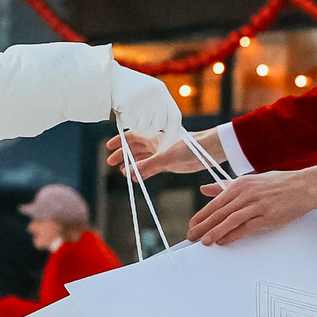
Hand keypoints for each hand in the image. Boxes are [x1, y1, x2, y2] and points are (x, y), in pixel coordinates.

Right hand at [103, 129, 226, 175]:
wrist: (208, 151)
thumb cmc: (188, 147)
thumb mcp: (166, 157)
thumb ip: (147, 165)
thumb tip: (129, 172)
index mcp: (153, 137)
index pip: (131, 136)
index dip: (120, 141)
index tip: (109, 147)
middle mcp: (156, 144)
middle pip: (134, 148)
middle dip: (123, 154)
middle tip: (111, 163)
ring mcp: (162, 153)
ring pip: (142, 158)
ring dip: (132, 165)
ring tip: (123, 173)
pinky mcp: (169, 163)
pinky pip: (151, 168)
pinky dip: (143, 172)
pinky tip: (136, 179)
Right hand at [109, 64, 185, 143]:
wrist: (106, 76)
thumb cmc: (126, 88)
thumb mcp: (147, 93)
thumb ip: (157, 108)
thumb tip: (165, 130)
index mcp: (162, 90)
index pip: (175, 116)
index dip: (172, 133)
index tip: (166, 144)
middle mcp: (156, 93)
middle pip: (159, 125)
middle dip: (148, 129)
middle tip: (137, 123)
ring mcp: (144, 98)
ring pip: (144, 127)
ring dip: (134, 124)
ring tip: (127, 110)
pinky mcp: (130, 102)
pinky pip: (130, 123)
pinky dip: (124, 120)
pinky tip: (120, 108)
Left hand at [186, 168, 316, 245]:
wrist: (304, 186)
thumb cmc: (278, 184)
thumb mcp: (249, 181)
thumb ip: (225, 186)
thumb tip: (205, 189)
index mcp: (240, 184)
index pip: (216, 202)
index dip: (202, 215)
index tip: (192, 224)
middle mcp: (246, 194)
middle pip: (219, 212)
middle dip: (203, 225)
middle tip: (191, 236)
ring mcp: (257, 205)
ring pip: (230, 220)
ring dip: (215, 231)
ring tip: (204, 241)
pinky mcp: (268, 217)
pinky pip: (246, 227)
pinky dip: (233, 235)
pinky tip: (224, 241)